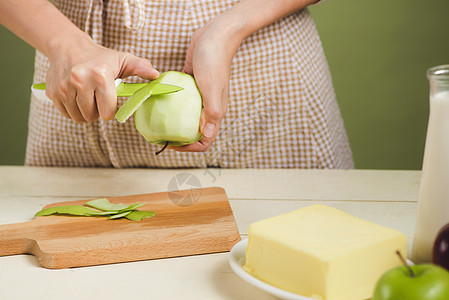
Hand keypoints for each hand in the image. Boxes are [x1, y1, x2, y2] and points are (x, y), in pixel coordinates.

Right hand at [45, 39, 158, 122]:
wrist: (68, 46)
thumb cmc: (100, 57)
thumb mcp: (123, 60)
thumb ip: (140, 68)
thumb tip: (156, 76)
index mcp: (100, 75)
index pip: (108, 112)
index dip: (111, 109)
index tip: (109, 99)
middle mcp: (80, 81)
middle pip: (93, 117)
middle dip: (98, 110)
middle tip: (98, 96)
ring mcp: (64, 87)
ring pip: (79, 118)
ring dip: (85, 112)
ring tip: (88, 96)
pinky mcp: (53, 92)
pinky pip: (66, 114)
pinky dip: (73, 110)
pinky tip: (76, 97)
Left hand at [169, 18, 242, 151]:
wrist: (216, 34)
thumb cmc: (215, 60)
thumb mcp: (211, 87)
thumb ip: (211, 112)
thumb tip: (207, 135)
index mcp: (216, 112)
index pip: (205, 140)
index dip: (190, 148)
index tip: (172, 144)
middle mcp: (208, 107)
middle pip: (193, 131)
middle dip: (178, 138)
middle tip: (160, 136)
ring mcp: (199, 96)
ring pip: (185, 116)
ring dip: (173, 122)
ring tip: (156, 122)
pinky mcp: (191, 84)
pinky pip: (180, 100)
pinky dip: (170, 103)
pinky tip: (157, 101)